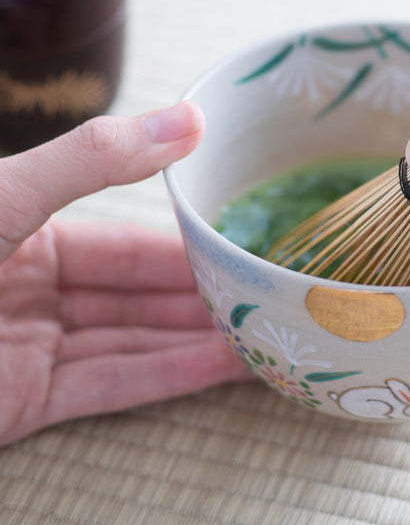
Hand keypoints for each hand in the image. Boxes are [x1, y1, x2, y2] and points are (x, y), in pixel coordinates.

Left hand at [0, 103, 249, 445]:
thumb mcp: (4, 196)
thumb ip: (97, 160)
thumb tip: (190, 119)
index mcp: (20, 226)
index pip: (124, 238)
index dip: (185, 242)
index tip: (242, 244)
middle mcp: (30, 286)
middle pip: (135, 292)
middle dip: (201, 295)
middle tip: (269, 292)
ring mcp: (28, 349)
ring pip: (131, 341)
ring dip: (197, 340)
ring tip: (268, 331)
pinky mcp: (22, 405)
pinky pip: (109, 387)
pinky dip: (168, 378)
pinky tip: (225, 367)